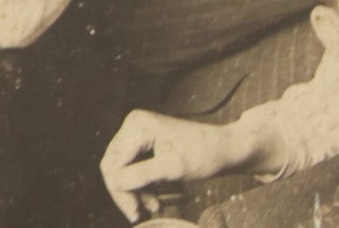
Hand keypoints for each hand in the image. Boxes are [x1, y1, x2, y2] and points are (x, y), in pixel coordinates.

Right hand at [101, 110, 251, 222]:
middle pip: (113, 166)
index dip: (120, 192)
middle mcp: (134, 124)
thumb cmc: (203, 155)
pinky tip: (155, 200)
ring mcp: (139, 132)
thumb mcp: (172, 168)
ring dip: (135, 192)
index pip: (114, 165)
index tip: (136, 214)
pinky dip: (141, 186)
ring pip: (122, 169)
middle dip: (126, 193)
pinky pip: (132, 167)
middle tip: (140, 214)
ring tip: (154, 207)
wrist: (224, 148)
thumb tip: (115, 183)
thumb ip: (142, 175)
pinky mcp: (145, 142)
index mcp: (138, 125)